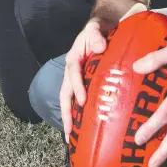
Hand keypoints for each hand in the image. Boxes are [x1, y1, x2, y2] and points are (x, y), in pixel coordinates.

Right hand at [60, 19, 107, 142]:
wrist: (101, 29)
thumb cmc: (97, 29)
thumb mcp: (95, 28)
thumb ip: (96, 36)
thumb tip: (100, 47)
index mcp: (73, 59)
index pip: (73, 74)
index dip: (77, 87)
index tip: (82, 101)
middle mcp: (71, 72)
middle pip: (65, 95)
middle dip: (66, 114)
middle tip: (69, 133)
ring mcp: (76, 80)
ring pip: (69, 102)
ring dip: (70, 120)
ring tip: (72, 139)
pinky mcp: (83, 85)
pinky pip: (78, 101)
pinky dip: (79, 116)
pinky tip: (83, 130)